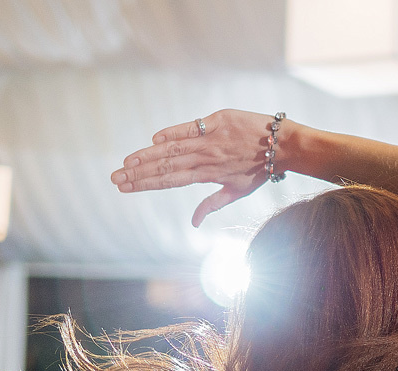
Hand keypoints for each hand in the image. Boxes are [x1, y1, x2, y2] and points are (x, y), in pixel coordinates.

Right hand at [111, 109, 283, 226]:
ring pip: (173, 148)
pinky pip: (191, 126)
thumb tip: (193, 223)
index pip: (170, 181)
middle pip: (166, 167)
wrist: (283, 146)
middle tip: (115, 178)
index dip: (146, 185)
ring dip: (148, 155)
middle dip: (138, 174)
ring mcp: (211, 140)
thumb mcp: (237, 192)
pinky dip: (173, 132)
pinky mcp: (217, 121)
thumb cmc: (260, 170)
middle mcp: (206, 159)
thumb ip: (212, 204)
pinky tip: (155, 139)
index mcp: (208, 176)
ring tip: (126, 162)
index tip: (124, 188)